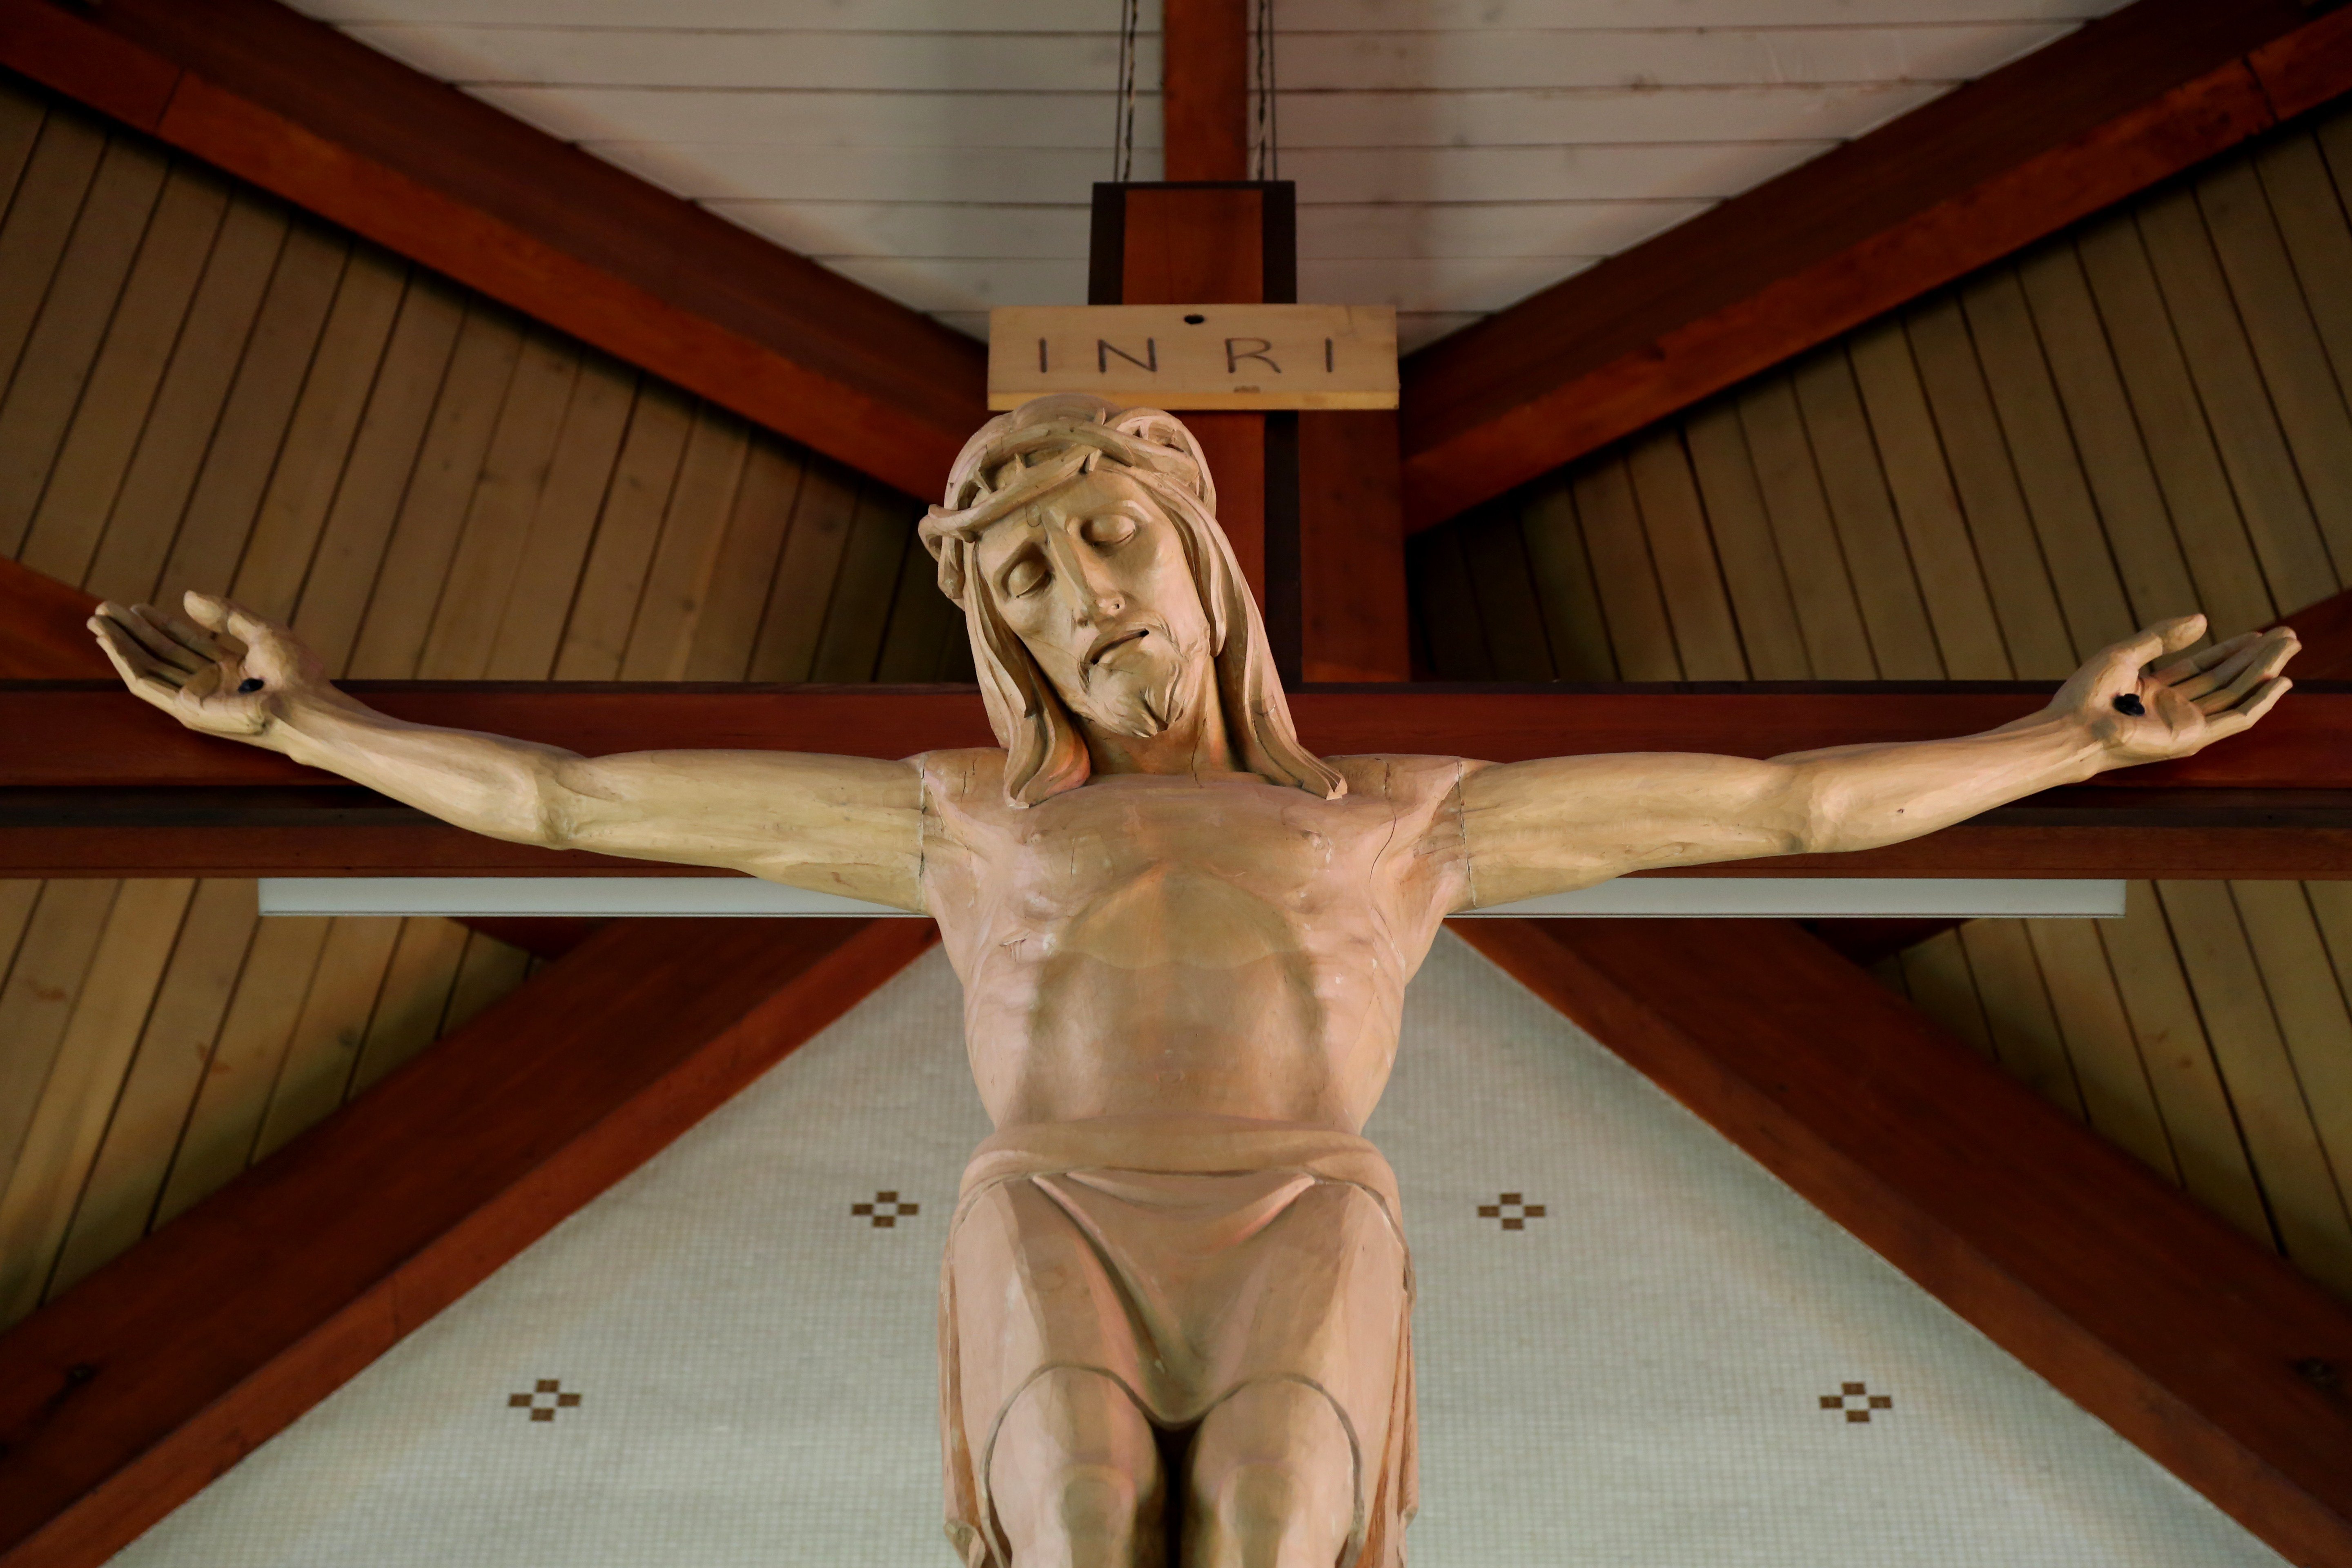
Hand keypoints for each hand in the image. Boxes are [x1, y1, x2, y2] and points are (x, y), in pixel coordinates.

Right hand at [88, 592, 335, 742]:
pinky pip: (145, 683)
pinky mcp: (185, 709)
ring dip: (120, 644)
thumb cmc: (295, 673)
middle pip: (161, 653)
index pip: (186, 643)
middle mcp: (210, 684)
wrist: (304, 704)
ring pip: (147, 667)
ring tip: (98, 621)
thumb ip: (226, 615)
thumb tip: (187, 597)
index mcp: (231, 669)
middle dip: (133, 632)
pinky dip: (124, 661)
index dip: (160, 624)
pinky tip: (109, 641)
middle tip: (105, 609)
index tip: (138, 606)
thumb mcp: (261, 632)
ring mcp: (196, 698)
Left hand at [2052, 614, 2296, 767]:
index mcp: (2154, 690)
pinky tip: (2281, 681)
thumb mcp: (2125, 654)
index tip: (2258, 634)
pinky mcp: (2192, 737)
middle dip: (2257, 657)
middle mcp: (2173, 708)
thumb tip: (2203, 619)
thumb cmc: (2087, 694)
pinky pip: (2237, 719)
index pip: (2203, 667)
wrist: (2074, 726)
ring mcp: (2184, 723)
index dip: (2231, 649)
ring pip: (2237, 693)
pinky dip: (2261, 701)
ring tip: (2290, 647)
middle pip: (2226, 678)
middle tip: (2288, 636)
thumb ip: (2162, 636)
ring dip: (2265, 670)